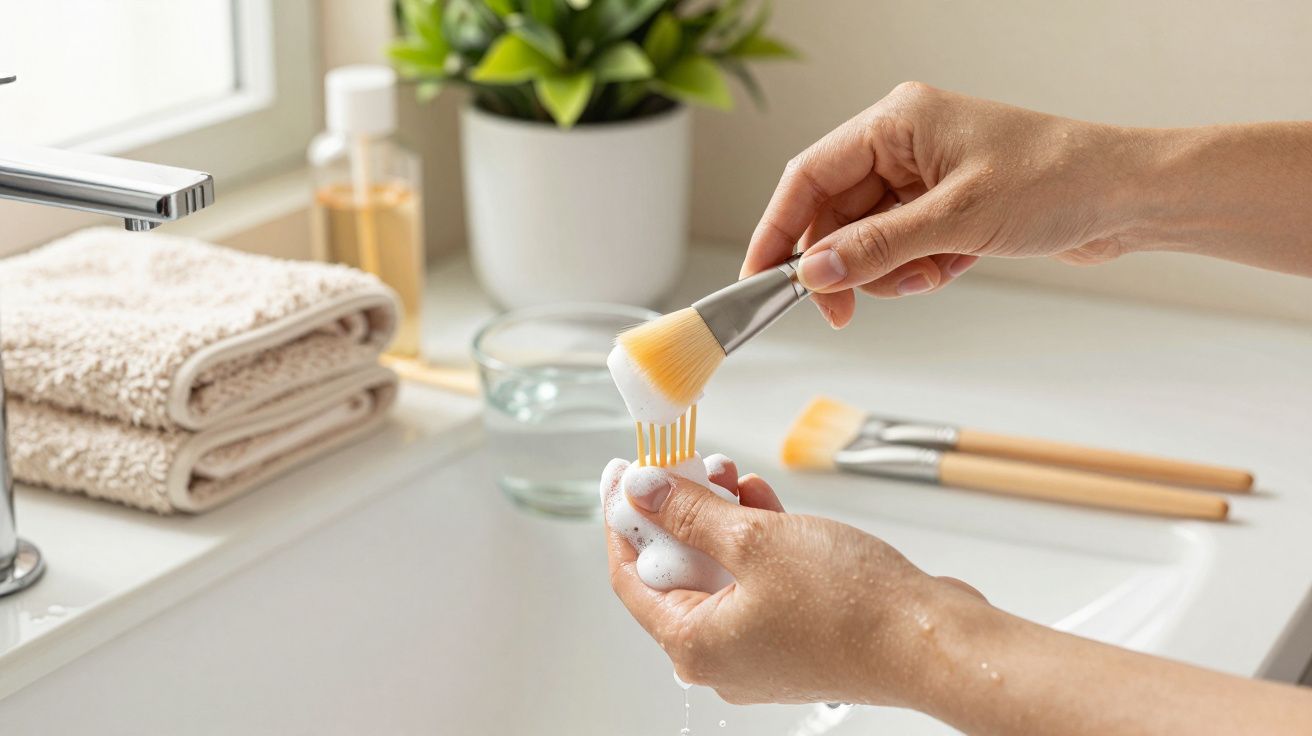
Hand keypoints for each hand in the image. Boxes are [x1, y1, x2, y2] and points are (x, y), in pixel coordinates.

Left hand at [601, 455, 986, 705]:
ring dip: (720, 519)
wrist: (930, 639)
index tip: (622, 474)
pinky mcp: (795, 636)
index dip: (621, 519)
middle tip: (685, 463)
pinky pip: (756, 582)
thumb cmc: (850, 607)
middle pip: (675, 572)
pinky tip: (760, 497)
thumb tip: (643, 492)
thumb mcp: (755, 540)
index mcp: (694, 645)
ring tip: (729, 472)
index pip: (629, 577)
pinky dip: (753, 541)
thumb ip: (691, 513)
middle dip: (679, 511)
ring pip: (719, 572)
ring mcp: (759, 650)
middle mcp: (720, 657)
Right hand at [743, 82, 1142, 327]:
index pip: (809, 176)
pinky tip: (953, 267)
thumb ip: (877, 248)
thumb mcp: (956, 220)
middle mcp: (903, 144)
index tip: (761, 278)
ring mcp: (923, 177)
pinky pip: (900, 248)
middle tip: (843, 310)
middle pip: (833, 214)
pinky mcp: (943, 206)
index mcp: (896, 121)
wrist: (1128, 197)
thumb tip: (813, 273)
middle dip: (842, 264)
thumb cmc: (1057, 182)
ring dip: (889, 271)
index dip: (778, 230)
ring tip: (934, 273)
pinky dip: (917, 269)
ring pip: (866, 239)